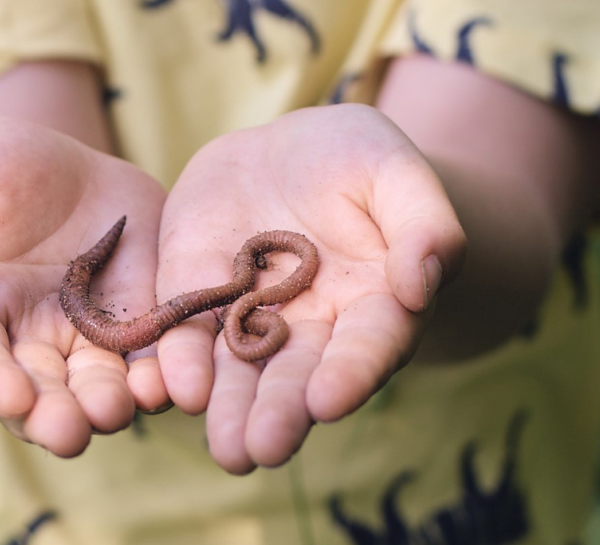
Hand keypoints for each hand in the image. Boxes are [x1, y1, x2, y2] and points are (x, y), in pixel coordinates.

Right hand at [0, 118, 166, 456]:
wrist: (76, 172)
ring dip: (108, 405)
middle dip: (50, 414)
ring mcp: (83, 347)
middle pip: (33, 394)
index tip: (5, 394)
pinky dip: (162, 378)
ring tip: (122, 405)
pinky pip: (151, 366)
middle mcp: (22, 346)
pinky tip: (174, 382)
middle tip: (70, 429)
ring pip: (94, 390)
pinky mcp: (139, 335)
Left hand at [154, 104, 465, 472]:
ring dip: (228, 407)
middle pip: (295, 375)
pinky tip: (176, 388)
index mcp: (371, 305)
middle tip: (263, 448)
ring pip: (237, 369)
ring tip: (226, 448)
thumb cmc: (358, 161)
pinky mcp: (195, 294)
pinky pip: (184, 331)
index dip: (349, 373)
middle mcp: (309, 327)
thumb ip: (424, 226)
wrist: (285, 151)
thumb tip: (420, 285)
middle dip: (279, 411)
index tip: (329, 400)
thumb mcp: (396, 173)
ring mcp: (247, 316)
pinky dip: (179, 360)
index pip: (365, 346)